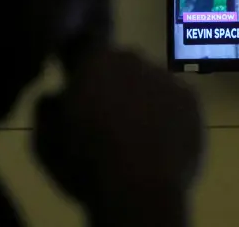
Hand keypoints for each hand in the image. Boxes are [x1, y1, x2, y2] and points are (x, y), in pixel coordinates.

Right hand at [32, 49, 202, 226]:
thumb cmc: (86, 164)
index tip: (78, 86)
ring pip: (151, 83)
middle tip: (107, 118)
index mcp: (95, 62)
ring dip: (143, 99)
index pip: (85, 47)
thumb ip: (48, 109)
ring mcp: (168, 78)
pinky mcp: (193, 100)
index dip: (82, 66)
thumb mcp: (45, 142)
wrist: (140, 191)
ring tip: (137, 135)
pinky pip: (175, 101)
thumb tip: (57, 95)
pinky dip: (169, 115)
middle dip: (114, 83)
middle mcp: (134, 60)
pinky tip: (160, 141)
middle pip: (122, 65)